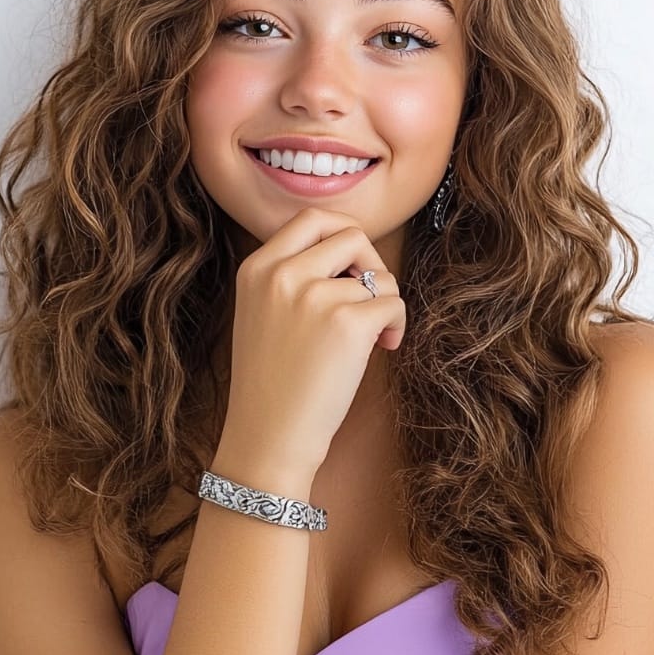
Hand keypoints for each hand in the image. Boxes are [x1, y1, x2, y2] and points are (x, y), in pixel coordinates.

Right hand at [219, 207, 405, 482]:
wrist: (268, 435)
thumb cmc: (270, 383)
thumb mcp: (259, 313)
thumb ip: (289, 277)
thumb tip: (350, 257)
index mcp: (256, 268)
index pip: (310, 219)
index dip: (341, 234)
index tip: (352, 263)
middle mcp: (283, 274)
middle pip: (350, 234)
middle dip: (372, 261)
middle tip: (372, 293)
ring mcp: (314, 296)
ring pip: (379, 276)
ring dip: (384, 304)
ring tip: (372, 338)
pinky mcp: (347, 323)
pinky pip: (394, 303)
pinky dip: (396, 326)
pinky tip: (383, 348)